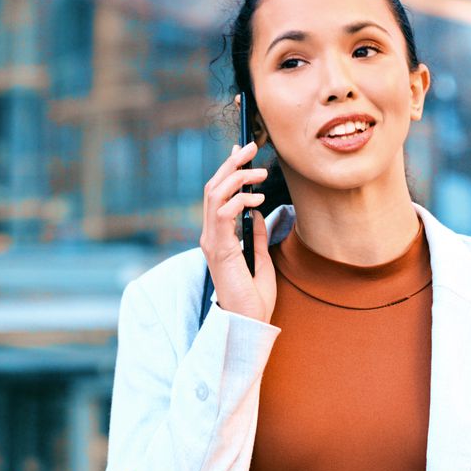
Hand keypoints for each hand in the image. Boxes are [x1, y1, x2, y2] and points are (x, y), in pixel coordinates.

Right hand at [200, 142, 275, 323]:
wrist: (249, 322)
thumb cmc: (254, 298)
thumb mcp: (260, 259)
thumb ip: (255, 235)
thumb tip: (258, 213)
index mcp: (218, 237)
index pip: (217, 195)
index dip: (227, 169)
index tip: (242, 150)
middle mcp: (210, 236)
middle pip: (213, 187)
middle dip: (231, 163)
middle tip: (251, 148)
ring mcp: (212, 242)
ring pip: (214, 194)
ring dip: (237, 177)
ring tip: (259, 172)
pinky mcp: (219, 249)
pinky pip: (223, 214)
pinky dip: (240, 200)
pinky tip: (257, 200)